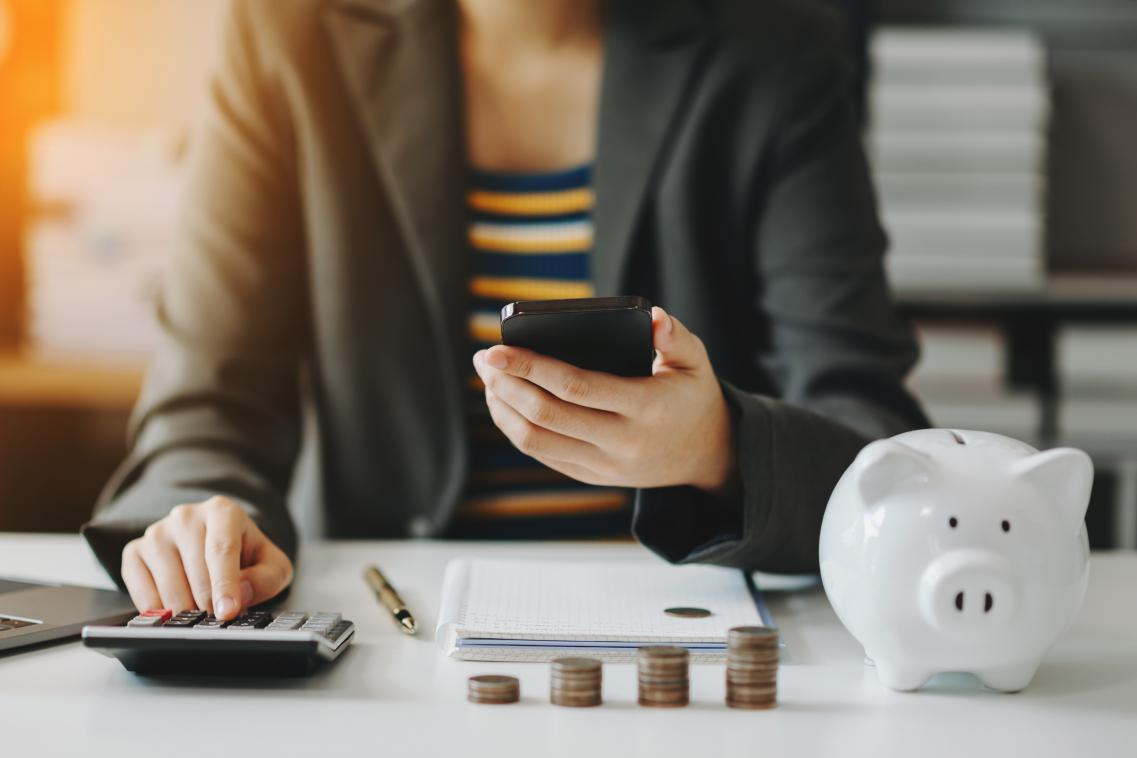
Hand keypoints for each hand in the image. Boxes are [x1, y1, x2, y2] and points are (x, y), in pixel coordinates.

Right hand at [120, 496, 292, 619]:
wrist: (214, 545)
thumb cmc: (245, 555)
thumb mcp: (271, 564)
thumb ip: (266, 578)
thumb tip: (239, 594)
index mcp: (222, 511)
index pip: (221, 549)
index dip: (224, 584)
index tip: (227, 613)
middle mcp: (185, 516)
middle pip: (196, 571)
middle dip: (209, 604)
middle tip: (217, 619)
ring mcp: (157, 533)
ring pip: (168, 584)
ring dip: (186, 610)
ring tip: (199, 614)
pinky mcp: (134, 552)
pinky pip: (141, 592)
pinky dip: (159, 611)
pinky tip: (173, 613)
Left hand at [473, 306, 736, 494]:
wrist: (706, 455)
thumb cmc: (693, 396)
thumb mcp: (696, 362)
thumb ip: (676, 336)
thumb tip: (653, 316)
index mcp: (645, 407)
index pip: (575, 386)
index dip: (530, 367)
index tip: (496, 349)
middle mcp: (621, 442)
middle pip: (546, 415)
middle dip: (506, 384)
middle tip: (484, 359)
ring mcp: (604, 465)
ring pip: (536, 441)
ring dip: (503, 409)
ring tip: (489, 380)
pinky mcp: (592, 476)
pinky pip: (543, 455)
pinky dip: (516, 430)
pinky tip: (504, 404)